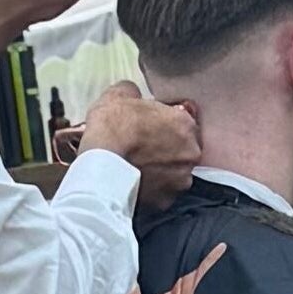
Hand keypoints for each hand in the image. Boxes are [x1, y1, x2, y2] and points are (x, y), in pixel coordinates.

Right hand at [77, 81, 201, 200]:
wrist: (102, 165)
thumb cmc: (112, 127)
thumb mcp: (119, 94)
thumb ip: (133, 91)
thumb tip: (132, 94)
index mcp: (185, 124)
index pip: (182, 122)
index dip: (164, 125)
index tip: (149, 128)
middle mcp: (190, 153)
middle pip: (182, 150)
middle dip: (166, 149)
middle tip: (143, 148)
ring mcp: (180, 180)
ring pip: (174, 174)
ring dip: (161, 170)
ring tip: (137, 167)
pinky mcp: (166, 201)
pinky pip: (161, 193)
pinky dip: (151, 189)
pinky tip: (135, 182)